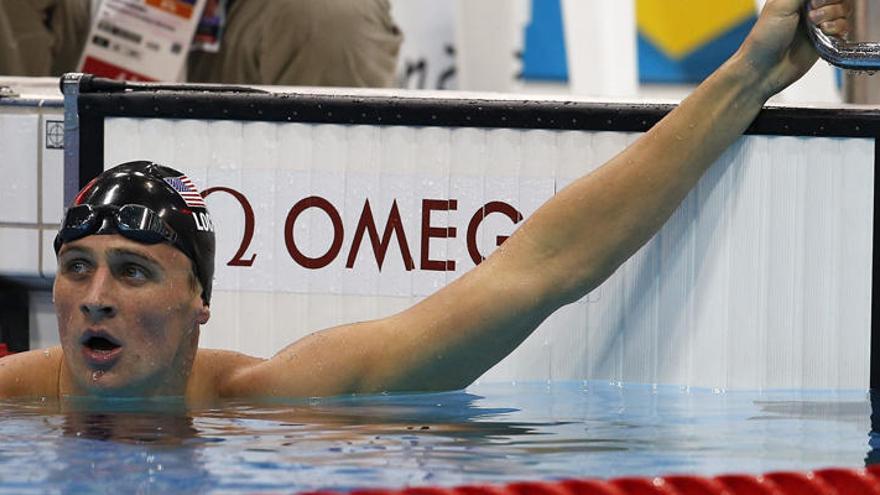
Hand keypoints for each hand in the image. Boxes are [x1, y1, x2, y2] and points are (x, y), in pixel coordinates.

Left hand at [735, 0, 849, 98]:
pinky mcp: (826, 39)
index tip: (815, 1)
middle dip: (829, 4)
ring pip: (844, 10)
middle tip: (812, 15)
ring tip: (815, 25)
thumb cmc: (765, 37)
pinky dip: (837, 28)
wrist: (765, 68)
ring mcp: (818, 23)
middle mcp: (810, 7)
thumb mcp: (780, 6)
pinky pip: (844, 27)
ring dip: (833, 16)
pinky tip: (823, 33)